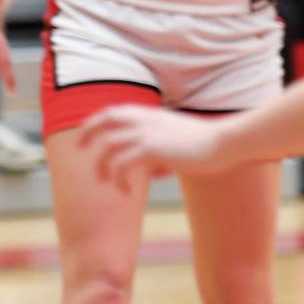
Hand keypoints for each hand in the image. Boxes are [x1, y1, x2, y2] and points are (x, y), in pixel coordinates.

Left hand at [81, 105, 230, 188]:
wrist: (223, 142)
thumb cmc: (205, 144)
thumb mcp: (177, 140)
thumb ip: (160, 149)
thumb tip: (151, 170)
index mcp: (149, 114)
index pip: (113, 111)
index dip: (96, 121)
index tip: (86, 133)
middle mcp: (144, 120)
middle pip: (105, 120)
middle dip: (88, 133)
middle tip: (80, 149)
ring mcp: (146, 133)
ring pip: (109, 146)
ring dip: (103, 166)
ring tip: (107, 183)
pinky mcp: (152, 149)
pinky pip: (123, 164)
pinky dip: (119, 179)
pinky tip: (126, 191)